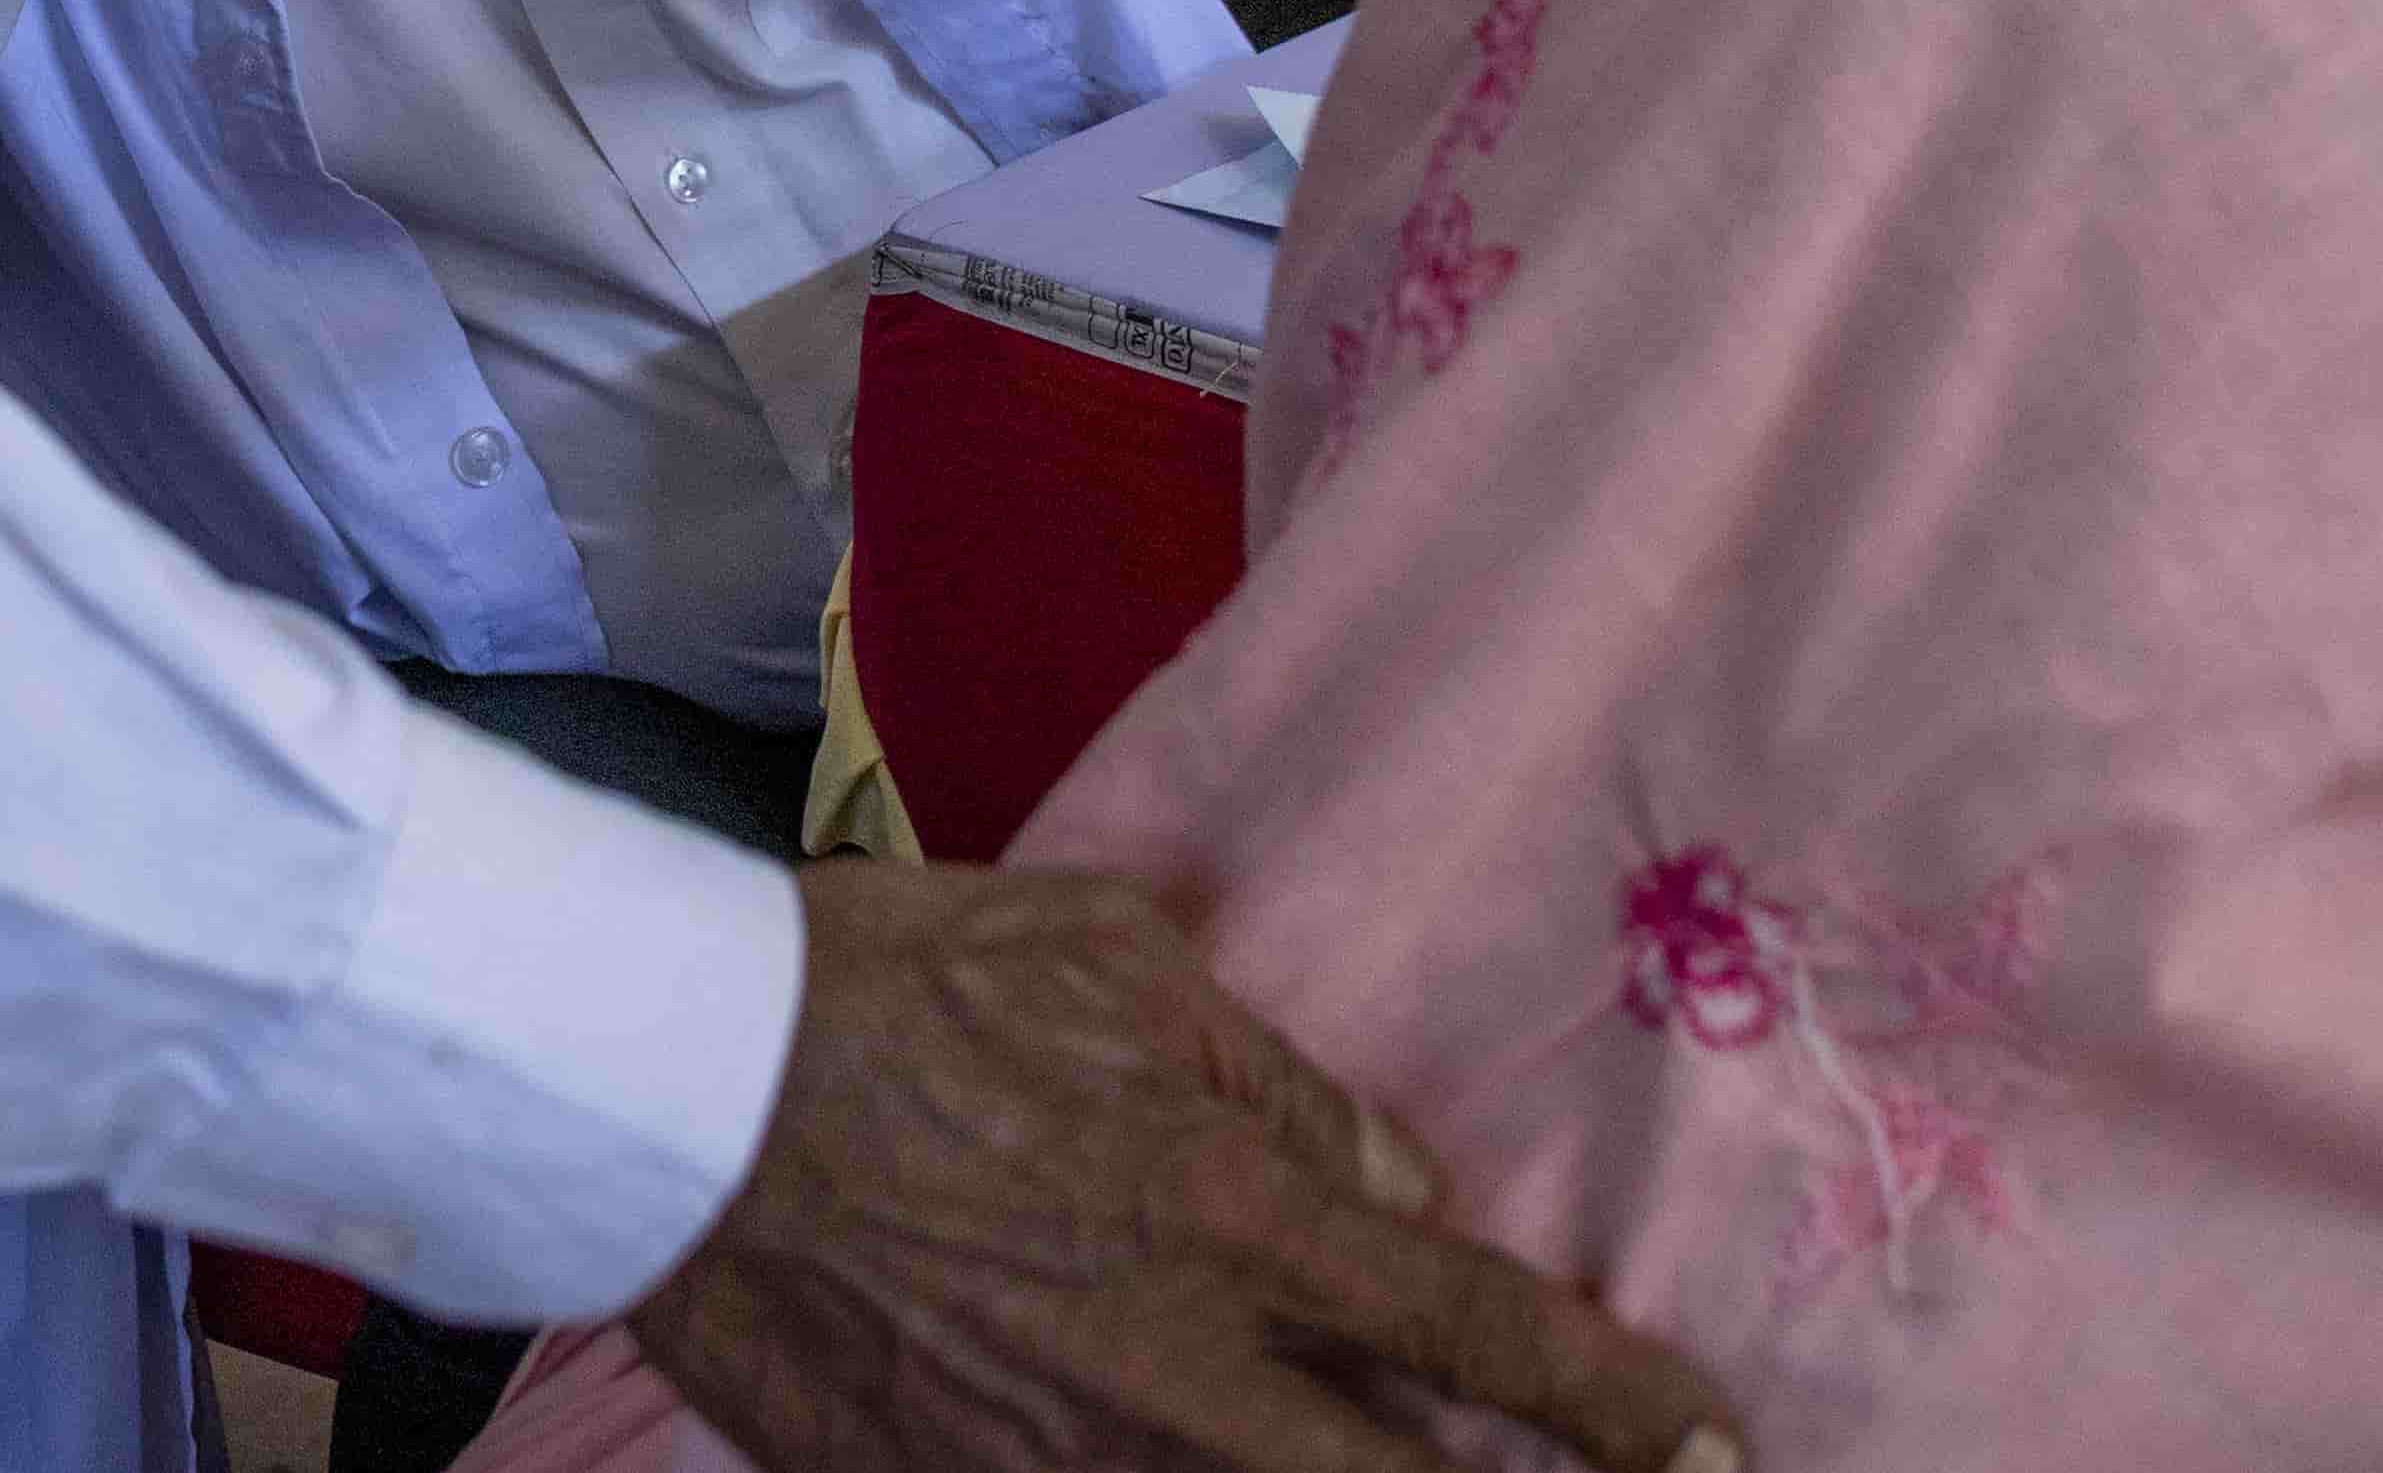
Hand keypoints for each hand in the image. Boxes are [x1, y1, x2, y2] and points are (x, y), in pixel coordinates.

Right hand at [628, 865, 1736, 1472]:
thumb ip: (1281, 1080)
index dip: (1615, 1404)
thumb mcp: (1113, 959)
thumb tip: (1400, 1193)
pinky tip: (1173, 1455)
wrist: (667, 1080)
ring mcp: (1056, 1459)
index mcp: (1227, 1210)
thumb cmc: (894, 983)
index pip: (1474, 1335)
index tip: (1714, 1446)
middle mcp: (1171, 1367)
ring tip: (1360, 1455)